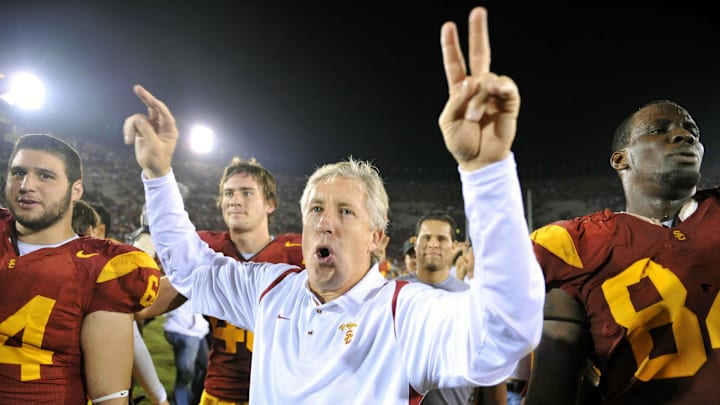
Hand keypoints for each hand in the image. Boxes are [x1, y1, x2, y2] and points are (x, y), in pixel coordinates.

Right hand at [123, 85, 177, 177]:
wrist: (153, 169)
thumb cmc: (158, 159)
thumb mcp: (154, 147)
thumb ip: (147, 132)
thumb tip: (138, 119)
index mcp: (169, 129)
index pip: (163, 112)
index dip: (156, 104)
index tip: (148, 98)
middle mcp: (161, 125)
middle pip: (152, 107)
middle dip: (145, 98)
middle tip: (137, 88)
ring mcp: (151, 127)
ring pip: (137, 118)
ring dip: (130, 128)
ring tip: (129, 141)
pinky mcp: (141, 130)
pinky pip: (132, 124)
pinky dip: (128, 130)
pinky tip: (128, 141)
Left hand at [438, 7, 519, 170]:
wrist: (480, 161)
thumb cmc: (462, 143)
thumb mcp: (449, 122)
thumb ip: (456, 100)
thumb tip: (471, 81)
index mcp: (460, 91)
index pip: (455, 64)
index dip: (451, 46)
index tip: (448, 26)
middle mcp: (478, 88)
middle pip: (479, 54)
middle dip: (478, 33)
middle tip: (478, 11)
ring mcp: (494, 93)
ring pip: (487, 79)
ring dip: (478, 98)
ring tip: (474, 118)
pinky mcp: (509, 102)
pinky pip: (506, 86)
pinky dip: (498, 88)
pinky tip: (496, 92)